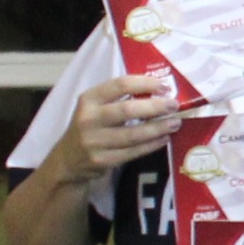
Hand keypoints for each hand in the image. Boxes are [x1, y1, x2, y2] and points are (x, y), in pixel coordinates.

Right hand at [53, 72, 180, 178]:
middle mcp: (88, 119)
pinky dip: (151, 145)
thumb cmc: (90, 126)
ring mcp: (94, 142)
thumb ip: (118, 98)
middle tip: (174, 105)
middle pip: (127, 110)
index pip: (120, 85)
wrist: (68, 160)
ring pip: (133, 134)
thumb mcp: (95, 107)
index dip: (145, 84)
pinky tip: (163, 139)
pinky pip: (133, 152)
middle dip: (155, 107)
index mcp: (89, 99)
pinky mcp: (102, 161)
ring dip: (158, 128)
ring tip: (175, 123)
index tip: (165, 86)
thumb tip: (159, 91)